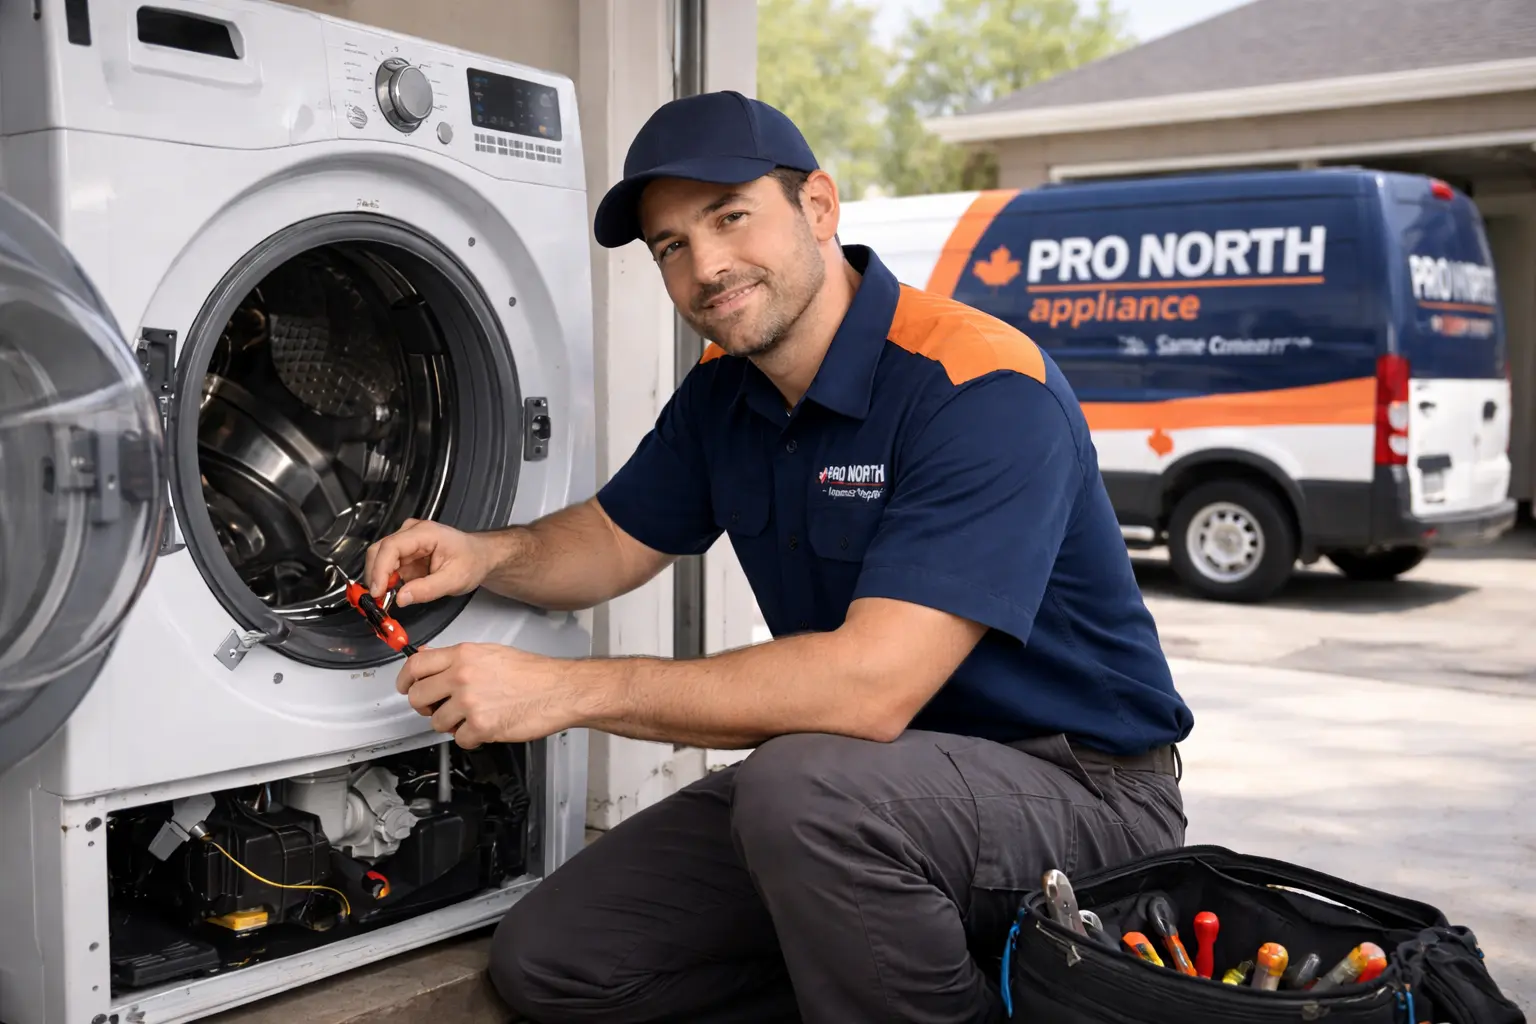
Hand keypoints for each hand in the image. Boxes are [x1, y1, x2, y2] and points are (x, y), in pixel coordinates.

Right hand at [364, 518, 489, 607]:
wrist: (480, 557)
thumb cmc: (472, 561)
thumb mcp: (454, 579)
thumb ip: (427, 589)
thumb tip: (401, 598)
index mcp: (425, 533)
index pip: (392, 546)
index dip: (380, 569)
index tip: (378, 591)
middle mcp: (412, 532)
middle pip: (380, 551)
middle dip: (376, 576)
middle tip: (379, 599)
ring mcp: (407, 542)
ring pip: (380, 559)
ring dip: (380, 580)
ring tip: (386, 598)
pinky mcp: (405, 554)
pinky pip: (388, 567)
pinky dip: (386, 582)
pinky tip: (393, 592)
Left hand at [395, 643, 589, 747]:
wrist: (559, 690)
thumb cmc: (532, 672)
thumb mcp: (490, 653)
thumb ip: (457, 657)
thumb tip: (429, 657)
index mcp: (463, 655)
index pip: (415, 665)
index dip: (404, 679)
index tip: (405, 687)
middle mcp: (462, 676)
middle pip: (417, 696)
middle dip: (425, 707)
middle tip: (438, 707)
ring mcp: (470, 702)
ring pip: (436, 722)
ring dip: (450, 724)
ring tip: (471, 717)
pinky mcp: (481, 726)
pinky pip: (459, 739)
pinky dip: (470, 738)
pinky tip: (485, 727)